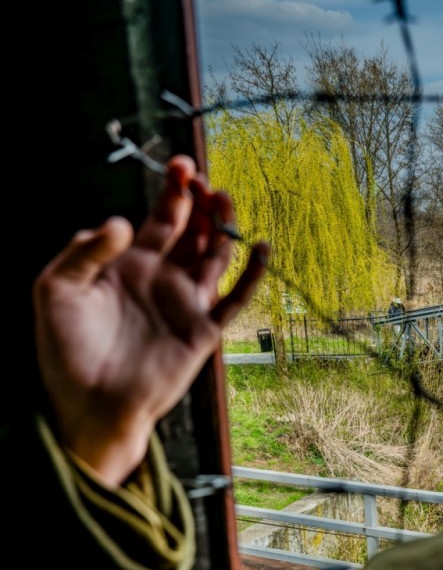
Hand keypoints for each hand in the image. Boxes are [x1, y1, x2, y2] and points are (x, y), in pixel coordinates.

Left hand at [33, 155, 267, 485]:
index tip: (181, 165)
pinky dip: (251, 274)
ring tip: (224, 200)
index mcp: (130, 266)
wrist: (90, 405)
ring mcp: (185, 304)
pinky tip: (260, 248)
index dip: (173, 190)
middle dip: (201, 202)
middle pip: (193, 231)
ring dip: (223, 228)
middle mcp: (163, 279)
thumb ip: (85, 252)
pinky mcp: (203, 331)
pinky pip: (235, 298)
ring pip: (215, 256)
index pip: (160, 219)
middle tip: (204, 179)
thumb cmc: (67, 351)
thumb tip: (124, 222)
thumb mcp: (56, 290)